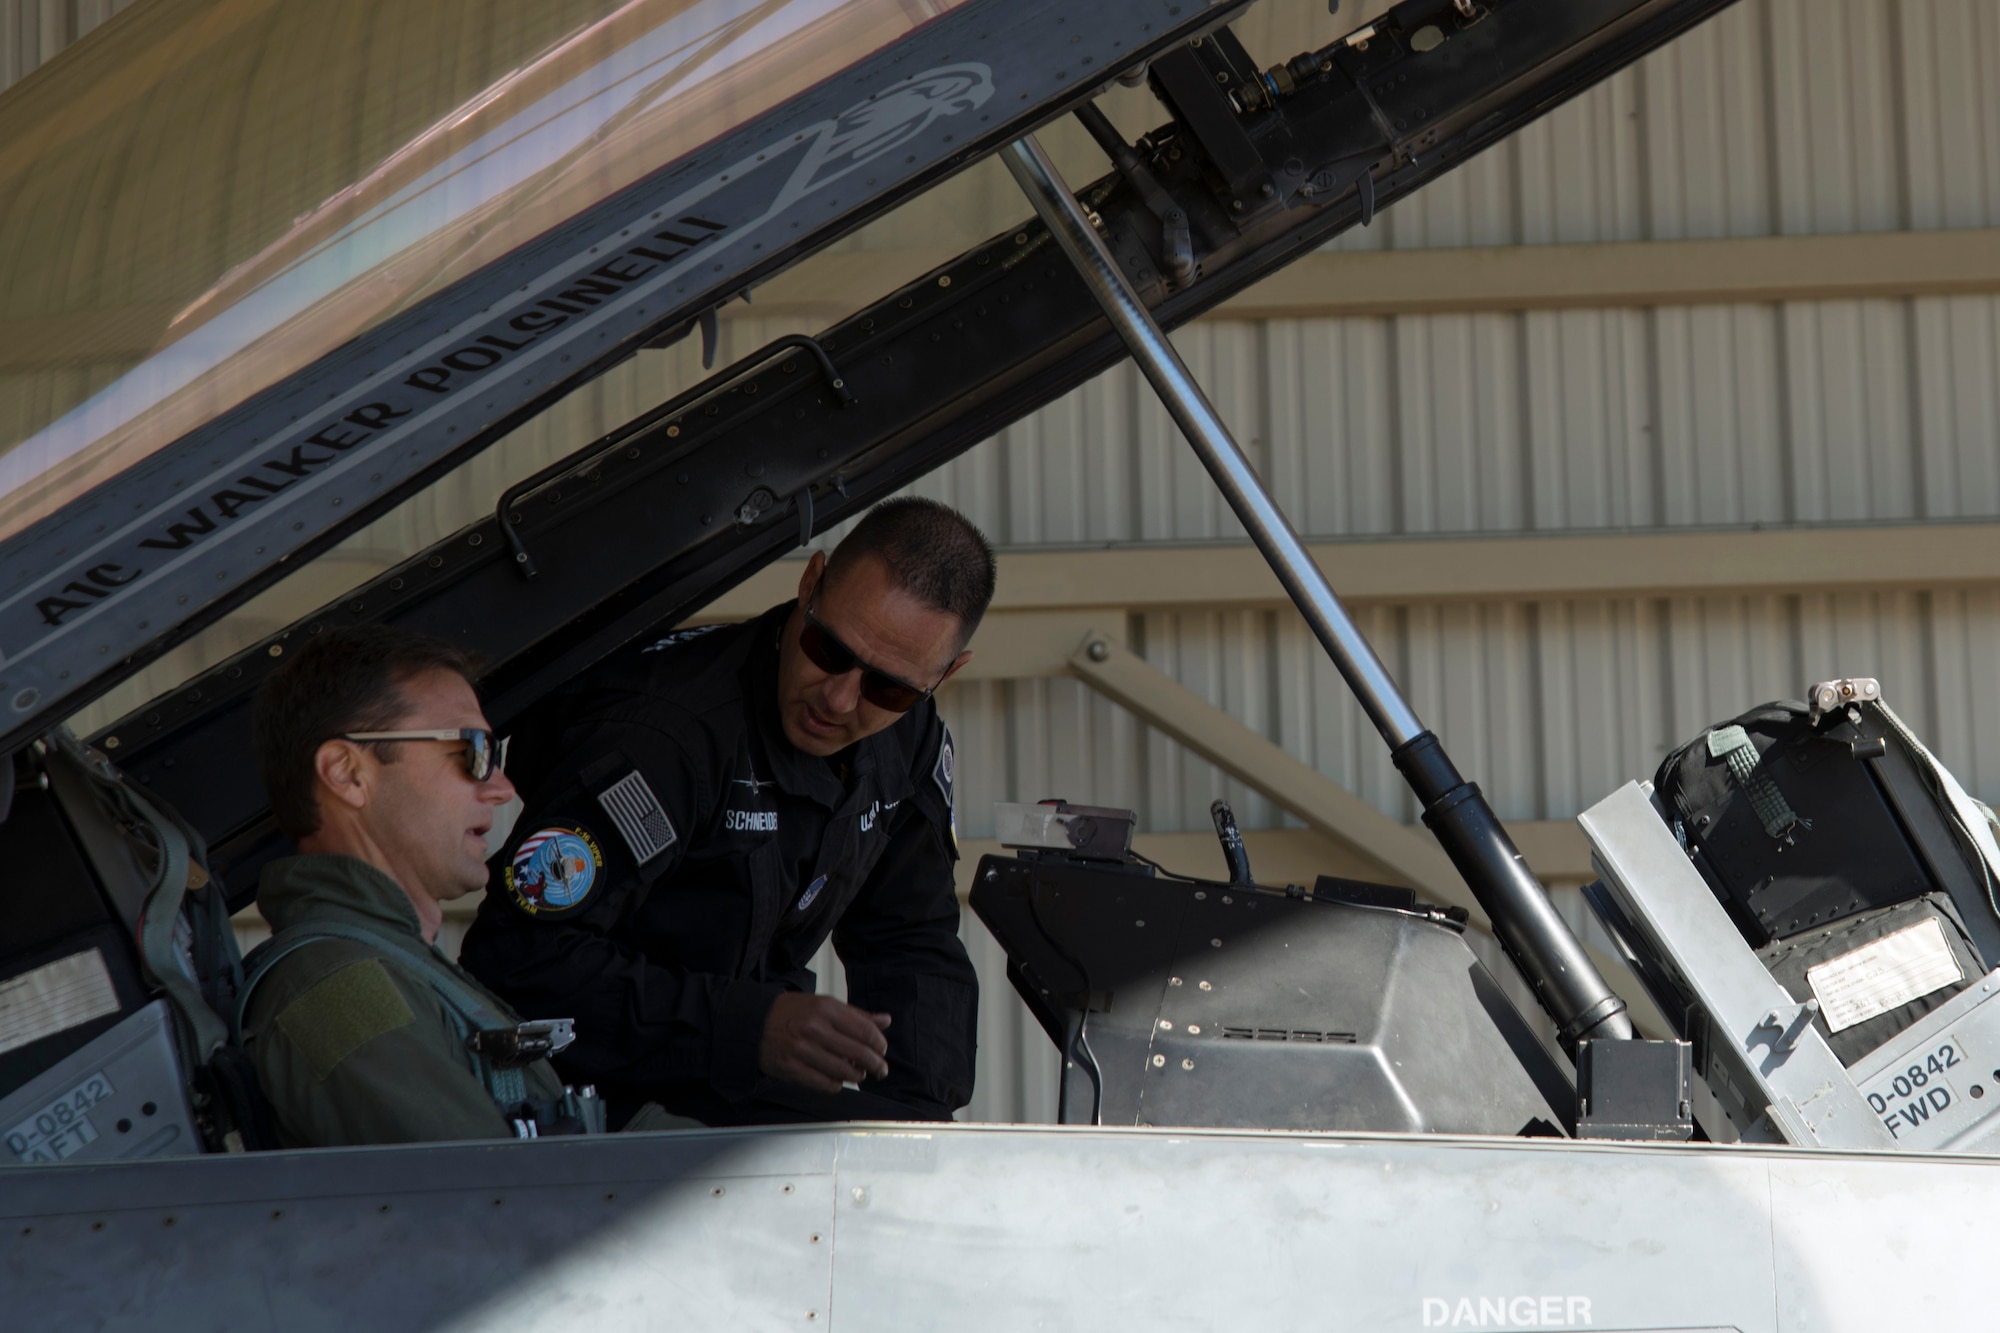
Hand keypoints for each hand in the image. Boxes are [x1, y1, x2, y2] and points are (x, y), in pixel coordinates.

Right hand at [759, 993, 891, 1092]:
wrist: (753, 1023)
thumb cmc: (791, 1013)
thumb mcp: (823, 1004)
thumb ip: (856, 1015)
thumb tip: (885, 1020)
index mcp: (826, 1008)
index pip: (865, 1030)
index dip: (879, 1044)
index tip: (882, 1050)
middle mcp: (815, 1028)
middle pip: (859, 1053)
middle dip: (876, 1065)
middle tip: (880, 1069)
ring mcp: (803, 1050)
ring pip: (844, 1072)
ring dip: (857, 1076)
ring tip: (858, 1074)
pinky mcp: (793, 1069)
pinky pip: (826, 1084)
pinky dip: (837, 1085)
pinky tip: (837, 1079)